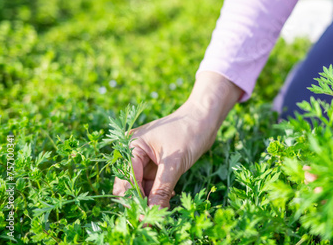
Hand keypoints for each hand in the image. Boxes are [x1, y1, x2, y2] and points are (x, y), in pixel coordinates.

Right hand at [112, 72, 242, 208]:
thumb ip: (162, 188)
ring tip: (162, 209)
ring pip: (142, 187)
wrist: (205, 117)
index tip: (144, 216)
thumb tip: (153, 213)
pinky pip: (152, 184)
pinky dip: (158, 193)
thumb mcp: (175, 162)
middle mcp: (135, 153)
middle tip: (153, 215)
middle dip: (140, 201)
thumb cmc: (189, 131)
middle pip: (130, 185)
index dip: (134, 199)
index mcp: (132, 146)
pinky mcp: (157, 165)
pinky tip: (168, 197)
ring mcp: (146, 159)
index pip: (126, 179)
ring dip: (151, 199)